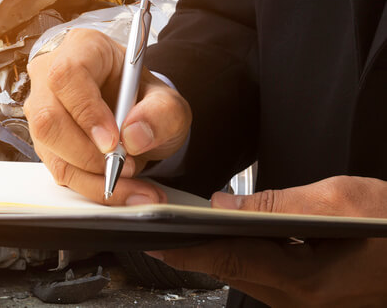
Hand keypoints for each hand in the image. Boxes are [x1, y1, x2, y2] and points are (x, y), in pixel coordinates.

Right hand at [24, 28, 191, 204]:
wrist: (137, 113)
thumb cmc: (144, 97)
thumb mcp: (168, 101)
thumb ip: (161, 113)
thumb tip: (133, 136)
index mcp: (82, 48)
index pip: (67, 75)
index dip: (86, 112)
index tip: (113, 141)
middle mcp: (51, 75)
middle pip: (48, 118)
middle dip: (87, 154)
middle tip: (125, 166)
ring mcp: (42, 109)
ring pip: (50, 150)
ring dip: (93, 177)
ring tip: (134, 184)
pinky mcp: (45, 141)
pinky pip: (59, 170)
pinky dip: (92, 187)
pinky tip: (123, 190)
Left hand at [147, 176, 386, 305]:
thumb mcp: (342, 200)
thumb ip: (278, 203)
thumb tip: (226, 206)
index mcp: (308, 279)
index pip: (230, 259)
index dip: (187, 248)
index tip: (155, 238)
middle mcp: (304, 302)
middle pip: (233, 271)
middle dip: (196, 249)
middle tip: (163, 227)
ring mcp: (310, 306)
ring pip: (248, 278)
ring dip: (220, 253)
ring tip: (191, 228)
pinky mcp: (315, 300)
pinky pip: (267, 281)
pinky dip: (246, 259)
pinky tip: (238, 239)